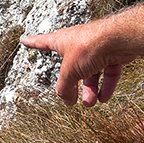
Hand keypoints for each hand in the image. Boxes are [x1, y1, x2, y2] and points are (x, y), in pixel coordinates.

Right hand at [21, 21, 137, 105]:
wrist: (118, 39)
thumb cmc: (89, 46)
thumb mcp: (70, 71)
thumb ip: (65, 87)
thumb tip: (66, 100)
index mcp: (62, 41)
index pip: (43, 42)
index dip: (33, 43)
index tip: (24, 40)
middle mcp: (78, 44)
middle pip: (72, 67)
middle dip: (72, 84)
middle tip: (71, 98)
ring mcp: (96, 49)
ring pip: (91, 72)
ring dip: (90, 90)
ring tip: (90, 103)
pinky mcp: (112, 54)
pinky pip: (107, 73)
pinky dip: (106, 86)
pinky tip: (104, 98)